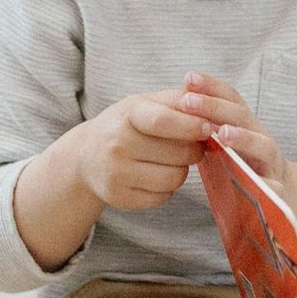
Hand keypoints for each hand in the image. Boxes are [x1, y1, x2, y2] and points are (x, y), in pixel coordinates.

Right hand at [67, 89, 214, 211]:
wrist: (86, 156)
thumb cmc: (126, 125)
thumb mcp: (145, 103)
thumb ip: (177, 99)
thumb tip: (211, 101)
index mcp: (127, 114)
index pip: (162, 121)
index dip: (190, 126)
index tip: (209, 128)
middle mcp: (117, 144)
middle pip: (177, 154)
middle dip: (194, 150)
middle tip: (192, 146)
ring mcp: (116, 173)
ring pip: (174, 178)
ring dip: (182, 170)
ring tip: (172, 160)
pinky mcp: (119, 197)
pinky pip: (163, 197)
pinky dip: (167, 188)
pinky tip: (156, 175)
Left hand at [180, 69, 296, 267]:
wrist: (284, 199)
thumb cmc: (244, 169)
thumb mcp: (225, 145)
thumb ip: (207, 129)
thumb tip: (175, 104)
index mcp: (245, 126)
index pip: (230, 99)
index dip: (211, 87)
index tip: (188, 77)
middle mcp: (261, 138)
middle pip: (241, 116)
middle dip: (215, 107)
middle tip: (188, 101)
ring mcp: (271, 164)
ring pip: (262, 145)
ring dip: (243, 138)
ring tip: (222, 134)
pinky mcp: (279, 191)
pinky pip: (274, 187)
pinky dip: (267, 185)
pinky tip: (257, 183)